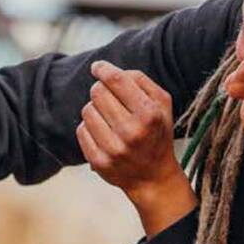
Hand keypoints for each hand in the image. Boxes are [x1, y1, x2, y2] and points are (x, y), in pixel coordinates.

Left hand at [77, 60, 196, 236]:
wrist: (153, 177)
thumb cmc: (157, 133)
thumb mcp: (162, 104)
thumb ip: (141, 81)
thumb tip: (110, 71)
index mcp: (149, 114)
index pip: (117, 81)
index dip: (103, 69)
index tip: (97, 67)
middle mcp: (131, 132)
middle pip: (98, 93)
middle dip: (101, 91)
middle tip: (109, 98)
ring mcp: (113, 149)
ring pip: (87, 110)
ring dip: (95, 110)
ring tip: (109, 119)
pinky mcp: (98, 162)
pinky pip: (81, 130)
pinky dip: (89, 128)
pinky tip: (103, 133)